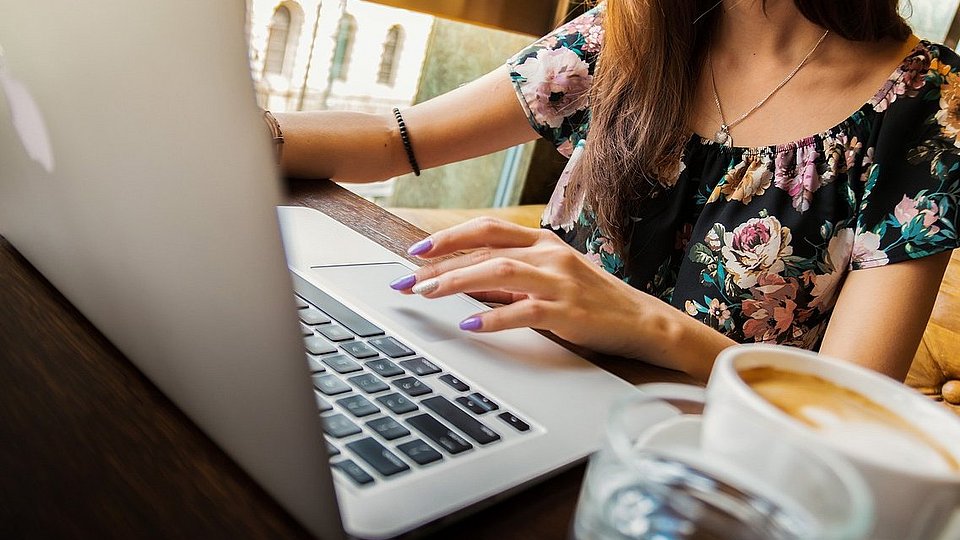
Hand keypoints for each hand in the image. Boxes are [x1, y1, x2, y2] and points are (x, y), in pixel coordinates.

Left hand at [389, 217, 680, 360]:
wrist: (641, 321)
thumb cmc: (591, 300)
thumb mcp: (549, 278)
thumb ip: (510, 278)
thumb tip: (464, 282)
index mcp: (542, 241)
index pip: (486, 229)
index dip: (448, 237)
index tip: (416, 250)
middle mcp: (548, 254)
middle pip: (484, 249)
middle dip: (440, 264)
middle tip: (407, 280)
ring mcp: (559, 281)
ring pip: (498, 272)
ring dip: (457, 282)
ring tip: (427, 294)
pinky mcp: (568, 312)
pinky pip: (523, 312)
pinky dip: (493, 317)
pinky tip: (470, 324)